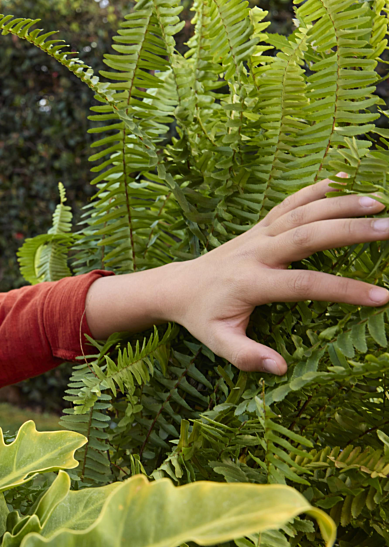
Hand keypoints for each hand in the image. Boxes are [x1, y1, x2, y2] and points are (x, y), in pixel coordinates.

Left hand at [169, 176, 388, 373]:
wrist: (177, 286)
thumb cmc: (202, 317)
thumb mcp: (217, 341)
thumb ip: (246, 355)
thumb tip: (279, 367)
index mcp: (249, 283)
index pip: (303, 285)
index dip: (343, 290)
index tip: (383, 297)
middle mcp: (255, 253)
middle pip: (306, 236)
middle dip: (350, 231)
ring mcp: (258, 235)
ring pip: (301, 212)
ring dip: (340, 203)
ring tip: (380, 202)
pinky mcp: (259, 226)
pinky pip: (289, 203)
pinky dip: (316, 189)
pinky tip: (344, 179)